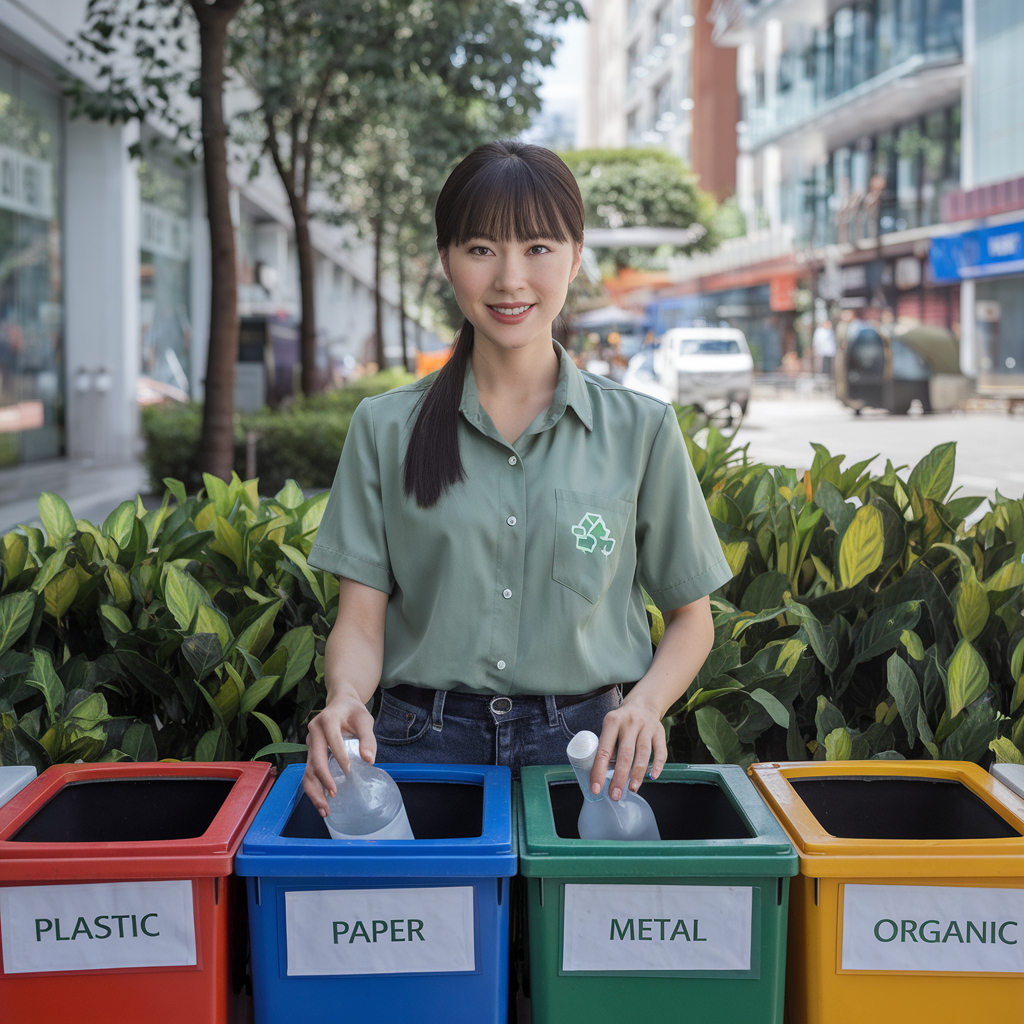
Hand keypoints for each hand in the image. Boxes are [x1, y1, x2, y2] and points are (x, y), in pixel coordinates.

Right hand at [302, 694, 376, 815]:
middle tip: (334, 796)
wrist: (340, 703)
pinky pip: (309, 772)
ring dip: (314, 790)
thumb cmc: (353, 712)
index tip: (349, 772)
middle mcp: (314, 732)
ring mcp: (310, 744)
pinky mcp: (311, 753)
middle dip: (323, 780)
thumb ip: (367, 738)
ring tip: (324, 809)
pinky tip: (322, 801)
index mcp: (327, 720)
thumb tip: (369, 760)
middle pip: (315, 759)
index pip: (332, 740)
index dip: (340, 756)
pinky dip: (314, 788)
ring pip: (307, 770)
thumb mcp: (364, 720)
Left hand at [590, 694, 667, 800]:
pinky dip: (657, 766)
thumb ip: (607, 745)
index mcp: (612, 722)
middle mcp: (630, 723)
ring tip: (632, 789)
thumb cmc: (622, 721)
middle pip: (625, 754)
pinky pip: (660, 752)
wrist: (643, 703)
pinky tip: (652, 777)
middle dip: (619, 778)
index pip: (604, 750)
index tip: (596, 789)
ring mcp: (646, 727)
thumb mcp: (610, 726)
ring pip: (643, 754)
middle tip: (615, 795)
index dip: (599, 771)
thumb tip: (601, 775)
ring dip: (637, 775)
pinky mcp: (659, 732)